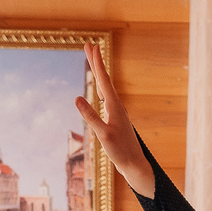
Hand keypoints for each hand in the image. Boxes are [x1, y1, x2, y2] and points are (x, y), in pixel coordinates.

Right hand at [74, 40, 154, 197]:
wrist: (135, 165)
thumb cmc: (120, 152)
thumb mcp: (103, 135)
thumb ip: (90, 116)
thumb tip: (77, 98)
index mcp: (114, 107)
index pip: (103, 80)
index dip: (97, 62)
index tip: (92, 45)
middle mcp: (117, 106)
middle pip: (104, 79)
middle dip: (96, 62)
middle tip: (89, 45)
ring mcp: (117, 112)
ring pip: (105, 88)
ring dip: (98, 74)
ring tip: (93, 62)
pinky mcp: (116, 119)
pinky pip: (106, 98)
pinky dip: (100, 88)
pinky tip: (99, 90)